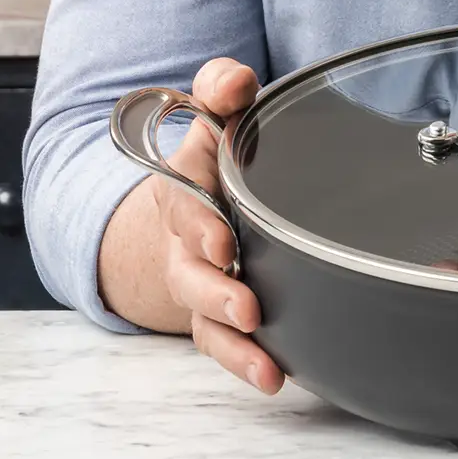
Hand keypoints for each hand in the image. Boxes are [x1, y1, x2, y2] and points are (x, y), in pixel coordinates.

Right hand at [148, 57, 285, 395]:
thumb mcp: (219, 108)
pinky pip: (221, 342)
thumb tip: (234, 82)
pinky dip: (242, 362)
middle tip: (245, 305)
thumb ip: (222, 86)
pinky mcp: (216, 310)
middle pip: (189, 269)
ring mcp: (199, 278)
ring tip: (264, 356)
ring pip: (203, 316)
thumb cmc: (219, 146)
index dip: (198, 221)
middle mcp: (186, 237)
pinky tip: (275, 376)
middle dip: (214, 289)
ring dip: (231, 339)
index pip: (182, 199)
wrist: (200, 190)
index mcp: (185, 182)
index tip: (221, 240)